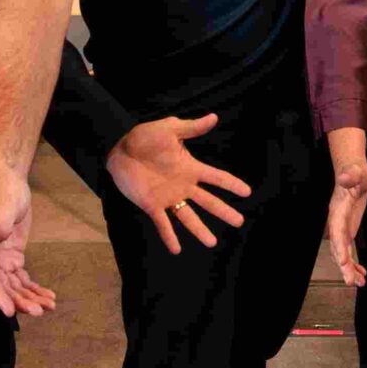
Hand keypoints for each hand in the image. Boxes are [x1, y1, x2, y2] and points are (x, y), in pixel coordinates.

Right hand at [0, 166, 56, 318]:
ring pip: (15, 286)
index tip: (8, 311)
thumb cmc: (4, 194)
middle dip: (20, 301)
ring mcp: (3, 260)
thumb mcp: (3, 205)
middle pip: (4, 286)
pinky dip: (35, 289)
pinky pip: (23, 279)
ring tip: (49, 306)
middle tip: (38, 311)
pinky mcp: (14, 258)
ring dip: (30, 298)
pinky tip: (49, 297)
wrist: (10, 185)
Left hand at [105, 114, 251, 255]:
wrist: (119, 148)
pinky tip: (176, 250)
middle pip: (208, 201)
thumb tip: (214, 117)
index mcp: (190, 168)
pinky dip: (169, 237)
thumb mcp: (169, 129)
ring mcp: (168, 197)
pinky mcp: (151, 205)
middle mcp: (183, 185)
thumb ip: (191, 128)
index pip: (216, 177)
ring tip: (212, 243)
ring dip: (200, 230)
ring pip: (188, 217)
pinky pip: (163, 224)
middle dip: (224, 211)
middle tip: (239, 222)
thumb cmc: (144, 137)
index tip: (247, 192)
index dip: (232, 185)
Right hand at [326, 158, 366, 286]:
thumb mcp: (356, 172)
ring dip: (350, 269)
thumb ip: (351, 176)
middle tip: (352, 282)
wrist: (352, 172)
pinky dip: (354, 262)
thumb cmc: (354, 171)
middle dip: (344, 266)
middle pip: (338, 248)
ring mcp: (342, 228)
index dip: (339, 248)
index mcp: (337, 211)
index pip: (337, 233)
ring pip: (343, 253)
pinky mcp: (348, 230)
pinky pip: (349, 250)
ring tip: (360, 283)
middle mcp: (337, 223)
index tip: (344, 263)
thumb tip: (345, 177)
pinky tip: (362, 273)